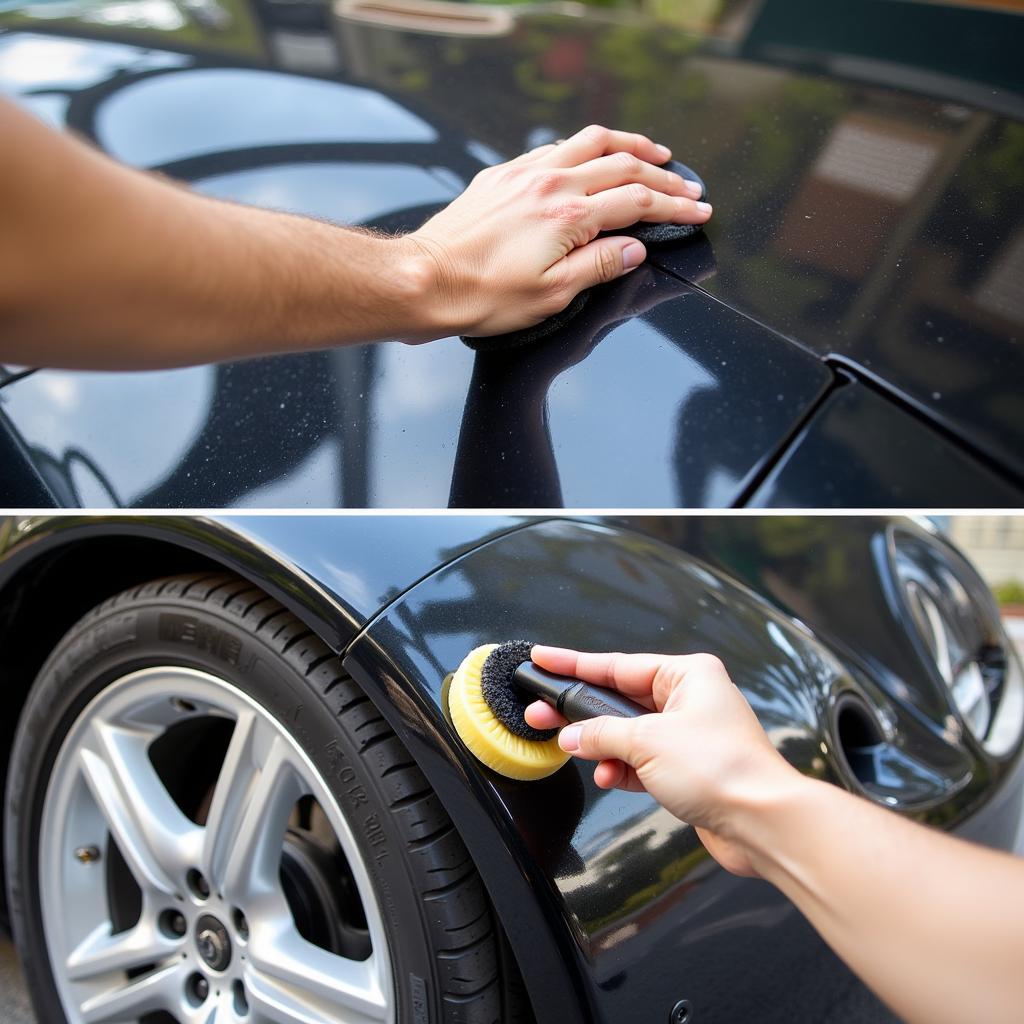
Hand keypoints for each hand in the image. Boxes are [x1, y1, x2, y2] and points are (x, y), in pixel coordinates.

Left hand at [404, 125, 711, 337]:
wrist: (425, 281)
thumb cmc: (482, 296)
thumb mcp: (552, 295)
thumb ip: (599, 266)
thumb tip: (635, 250)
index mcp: (569, 217)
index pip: (637, 202)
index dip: (674, 206)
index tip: (698, 210)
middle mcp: (550, 183)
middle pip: (623, 165)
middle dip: (663, 175)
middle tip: (688, 186)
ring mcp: (523, 173)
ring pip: (589, 141)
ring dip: (628, 144)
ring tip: (653, 152)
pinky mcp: (501, 175)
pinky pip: (553, 147)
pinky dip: (583, 147)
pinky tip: (591, 156)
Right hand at [524, 646, 801, 876]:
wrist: (763, 823)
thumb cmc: (725, 769)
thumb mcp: (649, 742)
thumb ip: (603, 734)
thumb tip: (573, 736)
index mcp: (687, 675)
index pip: (617, 665)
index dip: (575, 663)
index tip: (545, 658)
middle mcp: (689, 699)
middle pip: (619, 699)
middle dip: (582, 712)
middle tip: (543, 711)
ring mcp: (688, 735)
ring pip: (628, 733)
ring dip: (602, 747)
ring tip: (577, 752)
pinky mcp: (687, 768)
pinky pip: (641, 761)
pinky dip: (621, 768)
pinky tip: (609, 776)